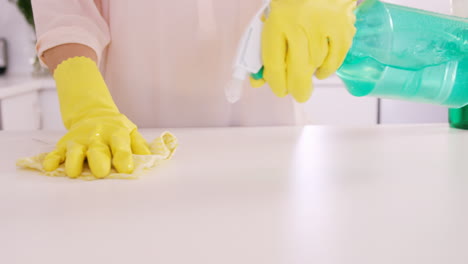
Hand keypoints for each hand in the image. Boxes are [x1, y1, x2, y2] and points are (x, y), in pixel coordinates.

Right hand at [43, 56, 150, 177]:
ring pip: (75, 151)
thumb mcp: (131, 132)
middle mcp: (97, 136)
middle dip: (99, 160)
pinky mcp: (64, 144)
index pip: (121, 145)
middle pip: (97, 149)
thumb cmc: (116, 129)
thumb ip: (139, 145)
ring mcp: (79, 140)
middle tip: (101, 172)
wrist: (93, 113)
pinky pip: (56, 152)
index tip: (126, 169)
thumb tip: (150, 158)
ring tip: (74, 173)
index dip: (124, 157)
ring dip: (74, 161)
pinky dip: (52, 159)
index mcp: (116, 133)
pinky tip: (50, 167)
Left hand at [252, 0, 356, 102]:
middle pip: (297, 70)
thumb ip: (265, 50)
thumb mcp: (274, 19)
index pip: (274, 63)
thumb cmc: (293, 1)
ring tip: (309, 72)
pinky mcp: (343, 27)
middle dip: (297, 89)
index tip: (279, 90)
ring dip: (311, 74)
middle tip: (298, 95)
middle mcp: (300, 24)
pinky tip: (322, 70)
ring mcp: (323, 26)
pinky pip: (335, 59)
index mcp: (278, 20)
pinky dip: (328, 68)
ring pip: (315, 65)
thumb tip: (259, 81)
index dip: (275, 83)